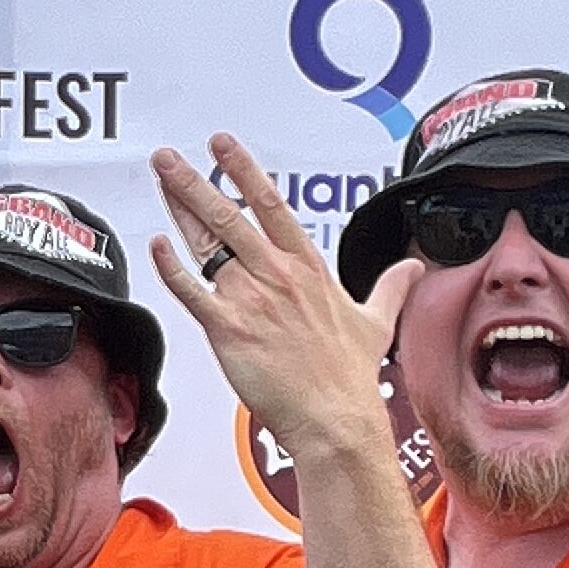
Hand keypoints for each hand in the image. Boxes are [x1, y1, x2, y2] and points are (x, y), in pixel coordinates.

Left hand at [150, 135, 423, 454]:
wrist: (335, 420)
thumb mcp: (376, 323)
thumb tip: (411, 268)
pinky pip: (193, 291)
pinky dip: (172, 268)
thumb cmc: (349, 379)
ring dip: (180, 209)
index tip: (223, 146)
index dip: (244, 170)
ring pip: (208, 243)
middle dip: (195, 180)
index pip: (271, 205)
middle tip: (170, 157)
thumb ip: (389, 288)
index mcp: (308, 268)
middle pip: (229, 214)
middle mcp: (277, 276)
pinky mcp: (230, 330)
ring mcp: (252, 300)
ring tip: (161, 182)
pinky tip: (157, 246)